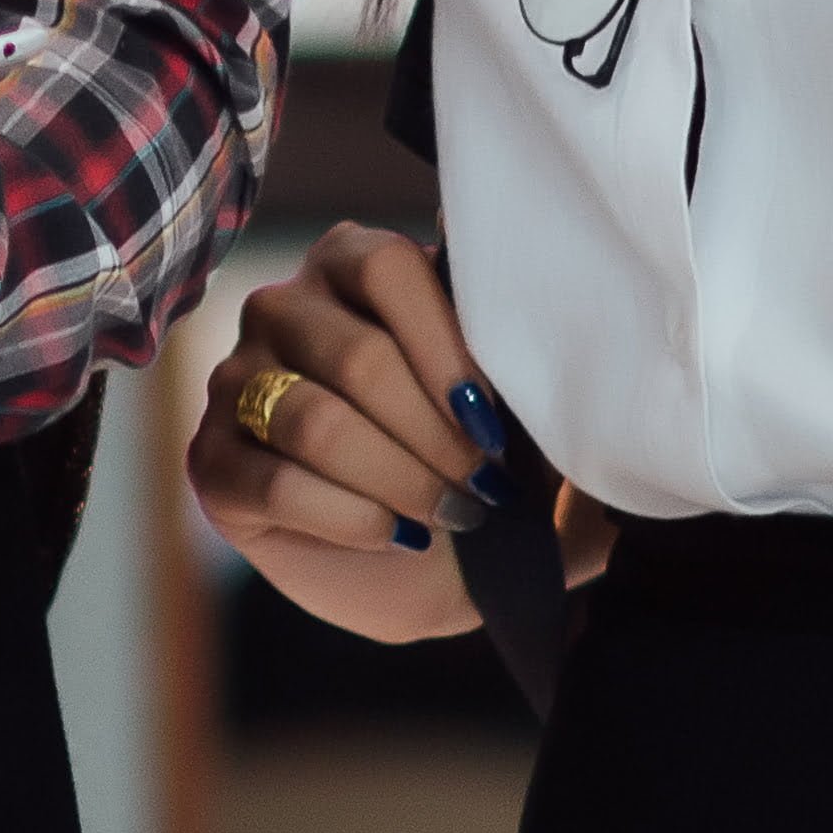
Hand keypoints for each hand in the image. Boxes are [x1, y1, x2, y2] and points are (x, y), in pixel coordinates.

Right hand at [180, 224, 563, 648]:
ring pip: (312, 418)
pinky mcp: (212, 461)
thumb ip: (563, 394)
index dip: (446, 349)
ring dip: (397, 478)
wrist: (427, 567)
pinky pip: (273, 482)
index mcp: (352, 266)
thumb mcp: (534, 432)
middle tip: (485, 488)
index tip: (496, 423)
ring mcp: (235, 382)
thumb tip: (621, 377)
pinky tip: (394, 535)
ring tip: (447, 513)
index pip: (384, 264)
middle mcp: (282, 309)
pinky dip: (349, 517)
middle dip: (434, 436)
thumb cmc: (481, 472)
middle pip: (354, 354)